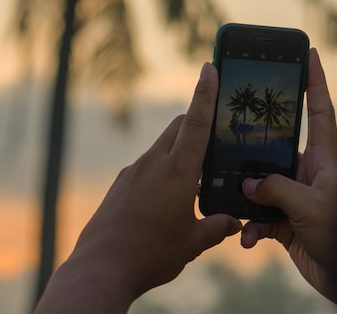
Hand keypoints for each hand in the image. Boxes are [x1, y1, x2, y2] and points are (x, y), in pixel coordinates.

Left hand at [34, 63, 241, 313]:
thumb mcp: (193, 243)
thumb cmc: (152, 254)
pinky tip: (164, 200)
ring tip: (193, 181)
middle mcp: (153, 164)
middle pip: (178, 128)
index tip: (209, 68)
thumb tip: (234, 223)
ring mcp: (133, 173)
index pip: (196, 122)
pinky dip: (161, 172)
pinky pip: (146, 168)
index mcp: (178, 172)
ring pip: (162, 149)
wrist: (101, 268)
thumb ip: (217, 228)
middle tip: (213, 136)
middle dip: (195, 122)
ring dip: (179, 153)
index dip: (205, 93)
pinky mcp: (120, 185)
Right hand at [240, 48, 336, 304]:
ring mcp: (297, 195)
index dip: (316, 80)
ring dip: (248, 200)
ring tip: (239, 211)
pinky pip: (260, 216)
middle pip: (277, 147)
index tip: (310, 53)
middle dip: (255, 147)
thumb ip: (277, 189)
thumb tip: (248, 184)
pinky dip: (251, 227)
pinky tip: (247, 239)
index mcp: (324, 158)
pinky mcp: (287, 220)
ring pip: (262, 186)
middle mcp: (310, 172)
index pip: (320, 109)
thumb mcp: (310, 207)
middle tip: (234, 136)